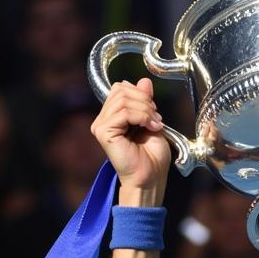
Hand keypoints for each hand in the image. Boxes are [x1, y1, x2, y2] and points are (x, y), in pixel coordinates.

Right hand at [90, 79, 169, 198]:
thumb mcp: (152, 121)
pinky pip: (123, 112)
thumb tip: (143, 80)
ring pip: (123, 99)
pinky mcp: (104, 132)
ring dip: (146, 110)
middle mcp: (103, 119)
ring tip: (155, 125)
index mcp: (112, 116)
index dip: (140, 94)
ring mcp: (101, 125)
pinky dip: (142, 117)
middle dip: (144, 101)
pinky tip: (151, 128)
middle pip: (121, 90)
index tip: (155, 112)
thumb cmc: (152, 157)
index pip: (121, 88)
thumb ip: (145, 101)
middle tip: (157, 119)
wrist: (151, 177)